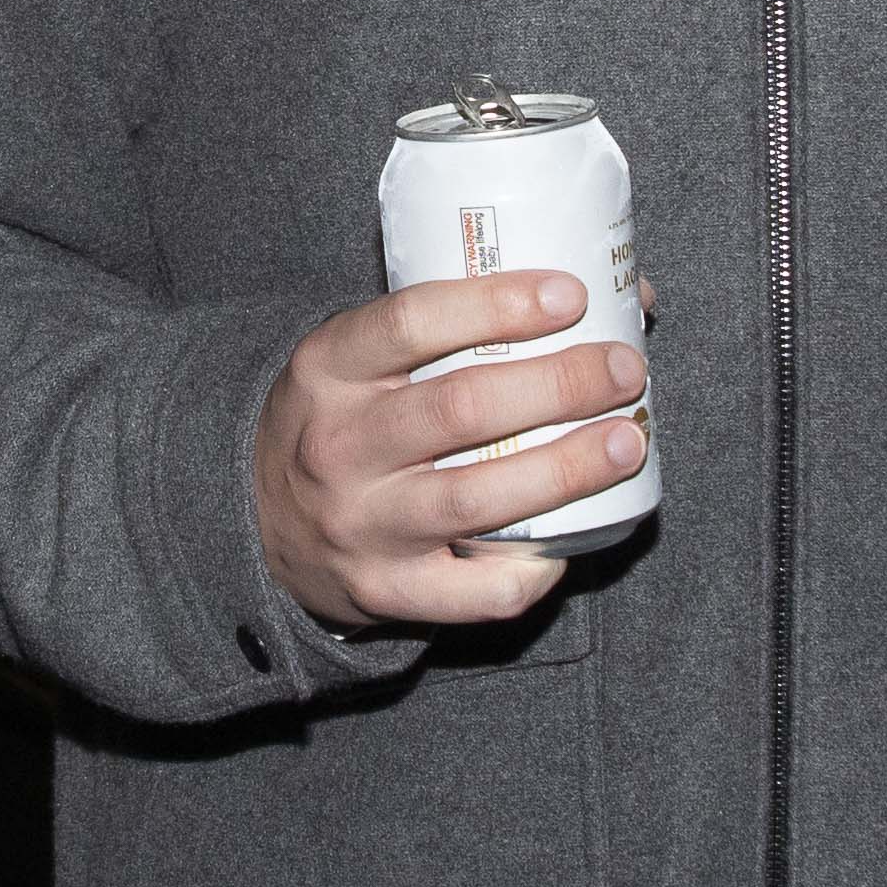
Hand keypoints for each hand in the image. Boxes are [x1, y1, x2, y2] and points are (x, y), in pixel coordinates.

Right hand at [252, 274, 640, 633]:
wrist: (260, 521)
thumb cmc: (344, 420)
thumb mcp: (362, 358)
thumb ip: (457, 326)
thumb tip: (615, 295)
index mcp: (328, 368)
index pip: (412, 322)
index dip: (497, 305)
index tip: (572, 296)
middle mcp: (339, 446)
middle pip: (462, 408)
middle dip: (560, 385)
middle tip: (624, 369)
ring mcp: (362, 524)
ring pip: (477, 498)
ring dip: (567, 468)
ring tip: (627, 440)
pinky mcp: (386, 590)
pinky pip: (474, 591)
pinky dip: (533, 570)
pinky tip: (571, 543)